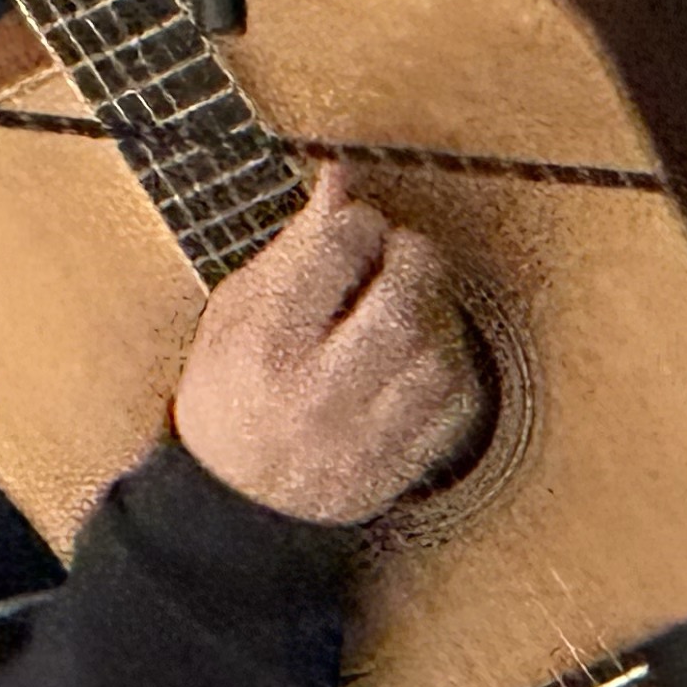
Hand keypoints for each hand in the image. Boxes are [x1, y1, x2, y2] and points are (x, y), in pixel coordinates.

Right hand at [171, 165, 484, 525]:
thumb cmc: (230, 394)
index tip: (354, 227)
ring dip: (433, 313)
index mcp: (265, 344)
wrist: (237, 505)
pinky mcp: (400, 463)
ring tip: (403, 309)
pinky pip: (456, 399)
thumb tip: (339, 181)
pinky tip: (416, 359)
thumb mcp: (237, 313)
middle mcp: (318, 390)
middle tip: (399, 255)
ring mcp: (365, 433)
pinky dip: (448, 366)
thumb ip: (292, 247)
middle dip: (412, 257)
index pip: (337, 247)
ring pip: (437, 349)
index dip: (357, 220)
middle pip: (402, 298)